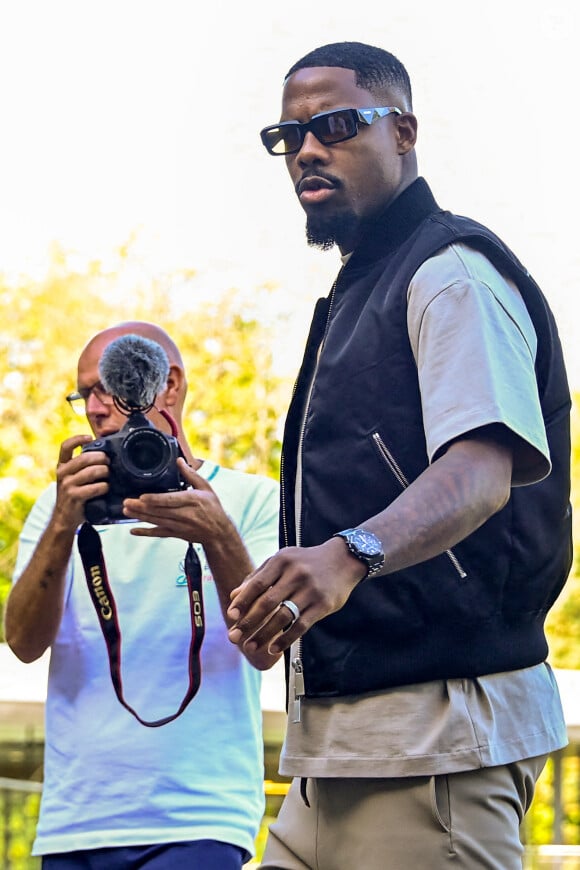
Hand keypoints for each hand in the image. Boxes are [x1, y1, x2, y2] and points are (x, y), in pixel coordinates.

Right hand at [55, 434, 109, 529]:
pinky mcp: (74, 497)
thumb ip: (82, 466)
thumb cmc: (74, 494)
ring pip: (92, 472)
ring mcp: (67, 485)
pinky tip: (106, 488)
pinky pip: (95, 487)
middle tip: (108, 462)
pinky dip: (104, 487)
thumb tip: (103, 451)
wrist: (64, 518)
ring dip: (105, 472)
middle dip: (101, 458)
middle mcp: (62, 473)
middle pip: (85, 458)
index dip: (78, 439)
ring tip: (109, 475)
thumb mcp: (72, 478)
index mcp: (62, 465)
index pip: (65, 446)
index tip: (90, 438)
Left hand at [122, 458, 233, 544]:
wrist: (219, 532)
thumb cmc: (213, 508)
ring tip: (126, 510)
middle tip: (127, 501)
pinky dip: (145, 532)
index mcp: (192, 500)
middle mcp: (185, 514)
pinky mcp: (176, 534)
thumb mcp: (206, 487)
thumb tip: (179, 460)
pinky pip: (158, 533)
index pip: (171, 500)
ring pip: (156, 521)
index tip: (142, 497)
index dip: (155, 499)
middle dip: (141, 507)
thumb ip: (191, 474)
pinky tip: (133, 530)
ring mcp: (179, 526)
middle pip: (160, 511)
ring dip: (140, 516)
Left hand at [226, 538, 364, 656]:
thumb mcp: (282, 561)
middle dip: (248, 622)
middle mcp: (296, 574)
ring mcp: (310, 590)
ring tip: (250, 647)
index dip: (242, 601)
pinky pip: (301, 625)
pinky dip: (285, 639)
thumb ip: (258, 576)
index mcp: (282, 561)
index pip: (257, 584)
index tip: (231, 617)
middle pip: (267, 602)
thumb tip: (233, 596)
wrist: (343, 559)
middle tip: (234, 637)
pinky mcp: (323, 605)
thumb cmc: (306, 561)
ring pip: (282, 617)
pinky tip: (273, 649)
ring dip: (264, 635)